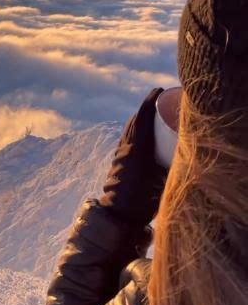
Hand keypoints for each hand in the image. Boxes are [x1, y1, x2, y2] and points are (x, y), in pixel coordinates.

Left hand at [99, 88, 166, 225]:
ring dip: (139, 119)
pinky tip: (142, 136)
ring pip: (129, 129)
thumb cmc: (142, 200)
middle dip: (146, 107)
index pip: (143, 116)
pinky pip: (126, 139)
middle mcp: (127, 147)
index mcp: (139, 147)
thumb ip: (174, 166)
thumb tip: (187, 154)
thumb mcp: (164, 181)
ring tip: (152, 116)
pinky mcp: (117, 161)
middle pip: (135, 120)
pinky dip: (134, 131)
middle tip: (160, 102)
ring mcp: (120, 154)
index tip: (159, 90)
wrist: (117, 215)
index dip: (150, 100)